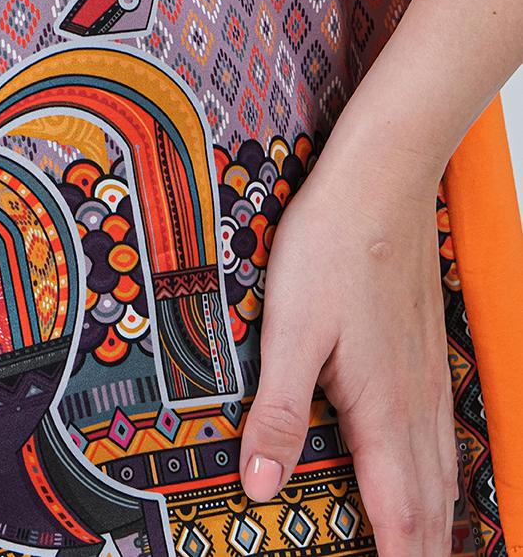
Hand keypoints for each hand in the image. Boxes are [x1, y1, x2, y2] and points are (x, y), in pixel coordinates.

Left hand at [238, 126, 459, 555]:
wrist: (380, 184)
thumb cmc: (334, 247)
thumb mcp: (289, 329)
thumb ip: (279, 411)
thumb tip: (260, 483)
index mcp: (382, 410)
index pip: (400, 516)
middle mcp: (414, 403)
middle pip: (431, 506)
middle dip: (422, 554)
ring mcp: (427, 376)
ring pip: (442, 472)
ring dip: (434, 523)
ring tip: (423, 549)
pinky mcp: (425, 351)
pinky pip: (441, 435)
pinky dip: (438, 475)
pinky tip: (428, 468)